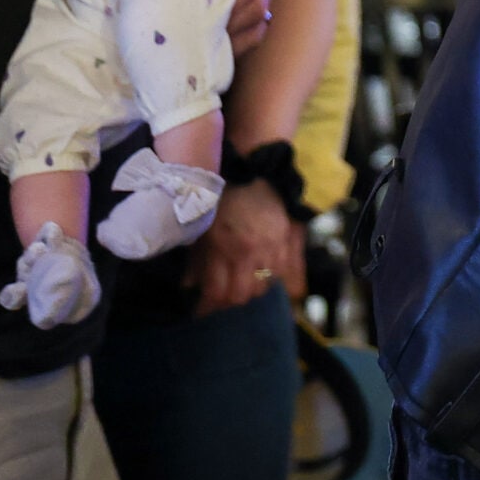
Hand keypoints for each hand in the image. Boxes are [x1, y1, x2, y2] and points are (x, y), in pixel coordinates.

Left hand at [150, 0, 286, 55]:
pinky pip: (261, 17)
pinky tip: (217, 43)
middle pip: (256, 10)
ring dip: (236, 37)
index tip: (200, 21)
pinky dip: (243, 34)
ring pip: (261, 18)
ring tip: (202, 52)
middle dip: (228, 31)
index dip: (229, 9)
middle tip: (191, 44)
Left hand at [184, 180, 305, 317]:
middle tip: (219, 299)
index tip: (199, 310)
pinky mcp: (291, 239)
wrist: (256, 169)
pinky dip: (276, 280)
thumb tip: (189, 286)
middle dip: (228, 302)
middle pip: (242, 295)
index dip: (206, 306)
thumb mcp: (203, 226)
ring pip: (265, 287)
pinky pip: (288, 272)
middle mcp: (253, 251)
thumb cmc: (224, 195)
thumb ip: (197, 259)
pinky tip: (266, 278)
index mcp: (226, 247)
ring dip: (251, 291)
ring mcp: (275, 246)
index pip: (217, 292)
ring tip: (241, 286)